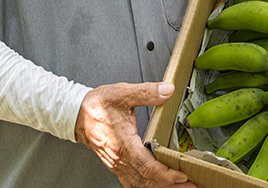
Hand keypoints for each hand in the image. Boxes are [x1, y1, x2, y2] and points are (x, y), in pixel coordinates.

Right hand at [75, 81, 197, 187]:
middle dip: (170, 184)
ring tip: (180, 187)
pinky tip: (157, 186)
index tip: (182, 175)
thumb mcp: (122, 93)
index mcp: (123, 143)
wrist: (76, 114)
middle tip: (191, 185)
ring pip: (140, 183)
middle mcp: (119, 158)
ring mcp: (117, 163)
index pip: (146, 166)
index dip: (165, 174)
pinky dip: (146, 186)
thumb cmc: (97, 105)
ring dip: (160, 187)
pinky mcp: (116, 164)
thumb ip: (146, 92)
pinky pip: (132, 181)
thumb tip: (167, 90)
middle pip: (147, 179)